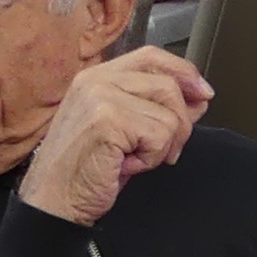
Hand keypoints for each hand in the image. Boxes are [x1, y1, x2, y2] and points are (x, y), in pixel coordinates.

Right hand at [20, 48, 209, 226]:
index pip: (151, 56)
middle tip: (160, 152)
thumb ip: (158, 108)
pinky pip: (160, 135)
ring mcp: (100, 97)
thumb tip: (199, 96)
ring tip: (133, 157)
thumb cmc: (86, 169)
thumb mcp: (127, 131)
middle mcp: (96, 80)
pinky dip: (152, 158)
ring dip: (162, 146)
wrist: (54, 199)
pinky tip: (125, 164)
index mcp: (97, 77)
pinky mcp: (107, 120)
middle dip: (179, 125)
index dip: (183, 71)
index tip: (202, 92)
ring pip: (169, 114)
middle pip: (168, 86)